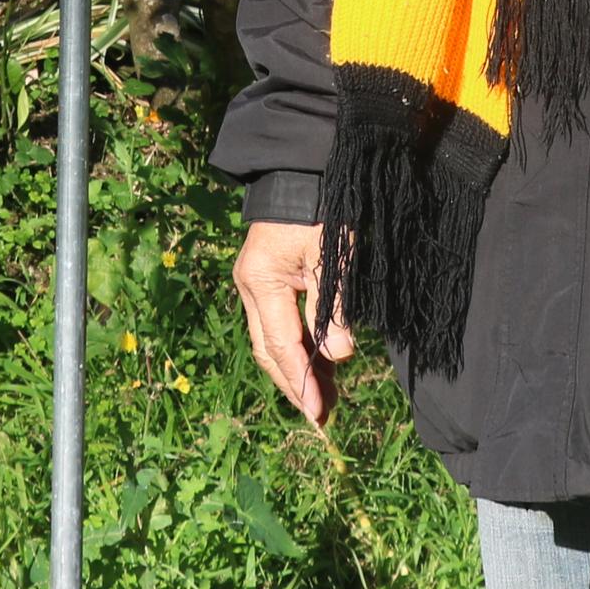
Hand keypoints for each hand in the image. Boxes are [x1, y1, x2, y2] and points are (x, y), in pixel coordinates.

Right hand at [233, 218, 353, 426]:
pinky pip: (278, 323)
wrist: (302, 170)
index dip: (301, 382)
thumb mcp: (332, 257)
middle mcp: (250, 287)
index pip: (282, 345)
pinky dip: (297, 347)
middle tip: (320, 418)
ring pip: (273, 340)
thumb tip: (339, 356)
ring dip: (297, 370)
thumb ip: (333, 307)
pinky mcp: (267, 279)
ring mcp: (255, 284)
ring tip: (324, 400)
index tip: (318, 413)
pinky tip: (319, 365)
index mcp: (261, 281)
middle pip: (270, 350)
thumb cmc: (321, 208)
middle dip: (294, 385)